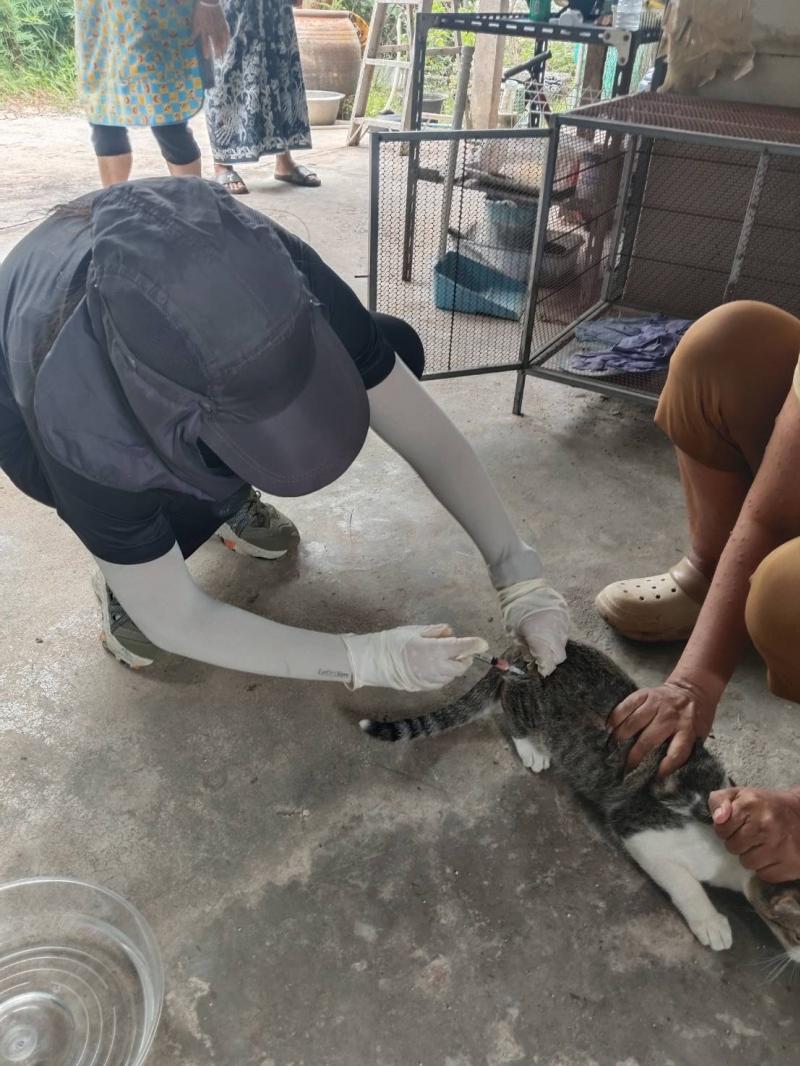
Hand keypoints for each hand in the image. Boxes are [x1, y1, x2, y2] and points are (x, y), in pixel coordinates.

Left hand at [192, 0, 229, 58]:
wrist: (209, 1)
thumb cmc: (200, 10)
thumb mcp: (195, 20)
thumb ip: (195, 31)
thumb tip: (191, 40)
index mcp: (205, 30)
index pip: (206, 43)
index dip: (206, 51)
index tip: (207, 58)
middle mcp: (213, 31)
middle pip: (216, 44)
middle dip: (218, 53)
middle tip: (220, 61)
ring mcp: (219, 28)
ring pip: (222, 41)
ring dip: (223, 49)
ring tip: (224, 55)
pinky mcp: (224, 24)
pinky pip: (227, 34)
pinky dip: (228, 40)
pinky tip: (228, 45)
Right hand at [342, 624, 488, 691]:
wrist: (376, 661)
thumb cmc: (394, 642)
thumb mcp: (415, 630)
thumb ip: (436, 631)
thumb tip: (450, 633)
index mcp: (433, 650)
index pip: (460, 647)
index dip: (474, 645)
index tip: (483, 643)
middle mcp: (435, 667)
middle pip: (461, 665)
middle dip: (463, 657)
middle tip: (457, 648)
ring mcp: (430, 680)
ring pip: (452, 675)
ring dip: (453, 666)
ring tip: (441, 656)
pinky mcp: (425, 687)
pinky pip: (442, 681)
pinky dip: (444, 674)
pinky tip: (433, 666)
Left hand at [497, 579, 568, 676]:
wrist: (523, 586)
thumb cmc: (513, 611)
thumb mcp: (514, 634)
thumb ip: (527, 650)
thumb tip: (533, 662)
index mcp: (539, 637)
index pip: (549, 662)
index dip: (545, 668)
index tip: (540, 670)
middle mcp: (555, 631)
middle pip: (559, 656)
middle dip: (550, 659)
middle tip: (540, 656)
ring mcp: (563, 622)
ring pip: (563, 643)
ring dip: (554, 645)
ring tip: (543, 639)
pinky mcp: (566, 614)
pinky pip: (565, 630)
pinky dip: (557, 633)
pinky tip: (548, 628)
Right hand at [608, 679, 716, 777]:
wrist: (692, 692)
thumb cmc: (694, 720)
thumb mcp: (699, 737)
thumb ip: (685, 752)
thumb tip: (668, 775)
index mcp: (688, 731)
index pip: (676, 753)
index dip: (665, 768)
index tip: (655, 778)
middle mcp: (671, 717)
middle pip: (648, 740)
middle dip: (634, 757)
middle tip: (625, 768)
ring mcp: (657, 704)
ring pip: (633, 723)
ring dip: (620, 738)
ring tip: (612, 748)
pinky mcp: (645, 694)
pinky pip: (626, 706)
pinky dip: (615, 718)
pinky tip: (609, 728)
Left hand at [709, 787, 799, 882]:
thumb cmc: (766, 805)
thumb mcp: (740, 794)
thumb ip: (719, 800)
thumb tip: (718, 819)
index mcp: (750, 805)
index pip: (721, 829)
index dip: (726, 829)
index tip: (737, 825)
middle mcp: (765, 825)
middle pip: (733, 848)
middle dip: (739, 842)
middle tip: (752, 835)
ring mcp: (779, 846)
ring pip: (747, 863)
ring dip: (752, 856)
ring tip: (763, 844)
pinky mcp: (790, 864)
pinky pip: (765, 875)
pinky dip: (767, 868)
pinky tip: (774, 855)